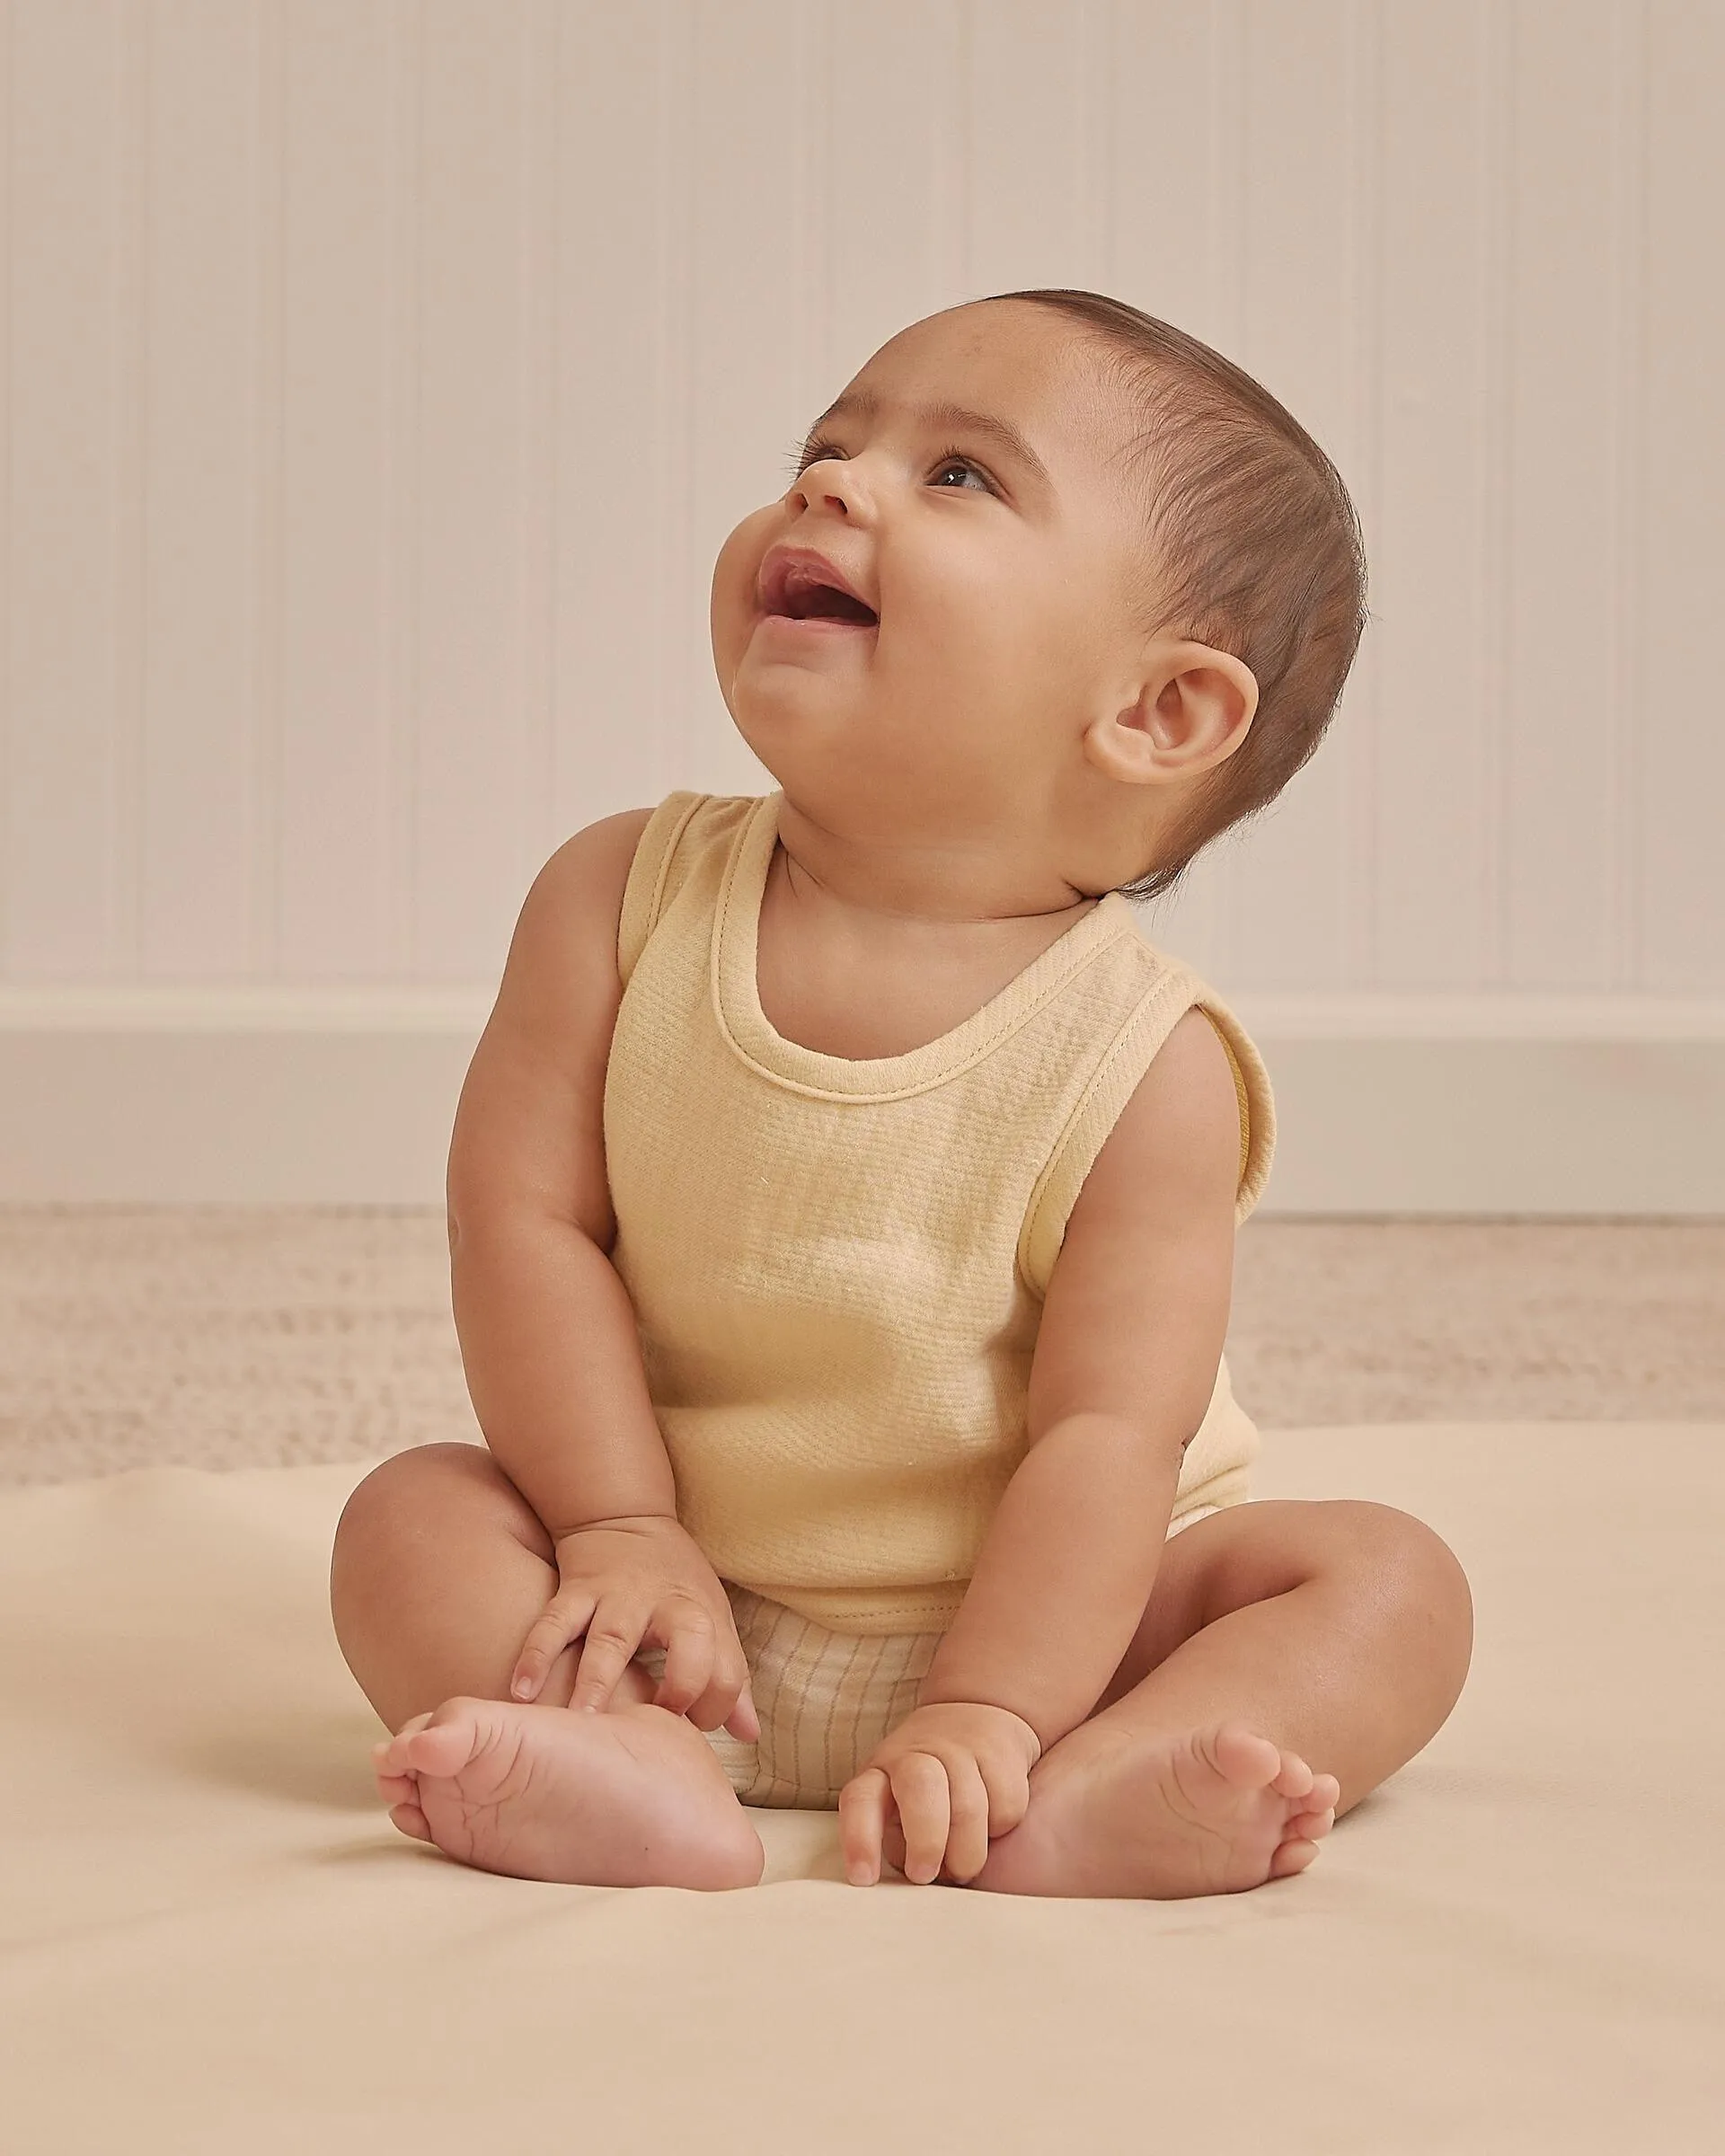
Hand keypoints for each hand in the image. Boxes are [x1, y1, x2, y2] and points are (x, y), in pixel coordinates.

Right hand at [508, 1513, 759, 1740]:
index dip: (714, 1708)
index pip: (724, 1670)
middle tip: (657, 1733)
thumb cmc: (674, 1582)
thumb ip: (730, 1678)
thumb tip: (749, 1734)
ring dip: (595, 1683)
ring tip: (580, 1722)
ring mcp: (617, 1597)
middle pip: (685, 1644)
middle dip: (677, 1688)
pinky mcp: (576, 1591)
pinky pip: (553, 1625)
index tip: (688, 1728)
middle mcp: (664, 1605)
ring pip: (611, 1641)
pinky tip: (521, 1691)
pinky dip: (535, 1656)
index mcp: (701, 1615)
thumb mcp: (712, 1619)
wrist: (624, 1516)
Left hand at [838, 1700, 1041, 1886]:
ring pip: (969, 1808)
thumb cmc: (926, 1782)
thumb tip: (913, 1877)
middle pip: (920, 1789)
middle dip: (926, 1842)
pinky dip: (1000, 1829)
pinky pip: (1006, 1805)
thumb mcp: (896, 1803)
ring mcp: (961, 1750)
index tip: (863, 1879)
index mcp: (882, 1770)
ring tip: (962, 1867)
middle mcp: (917, 1754)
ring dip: (967, 1853)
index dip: (860, 1839)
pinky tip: (989, 1828)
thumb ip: (897, 1838)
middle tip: (925, 1875)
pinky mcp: (1001, 1754)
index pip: (861, 1799)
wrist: (976, 1716)